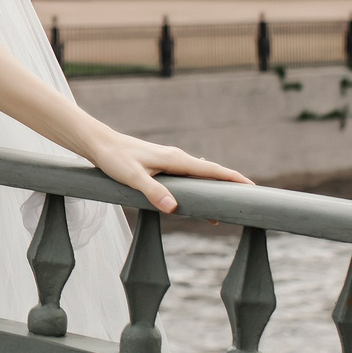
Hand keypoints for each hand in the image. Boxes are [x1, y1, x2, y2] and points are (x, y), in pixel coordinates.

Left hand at [76, 126, 247, 215]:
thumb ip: (153, 192)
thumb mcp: (132, 178)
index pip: (211, 170)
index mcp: (175, 159)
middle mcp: (176, 158)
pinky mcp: (161, 165)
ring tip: (225, 208)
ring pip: (199, 176)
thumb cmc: (114, 159)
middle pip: (210, 173)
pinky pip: (187, 177)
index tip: (252, 187)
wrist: (99, 144)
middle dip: (229, 185)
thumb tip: (174, 208)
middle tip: (248, 200)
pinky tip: (199, 197)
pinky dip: (198, 187)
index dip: (232, 178)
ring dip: (213, 188)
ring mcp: (170, 161)